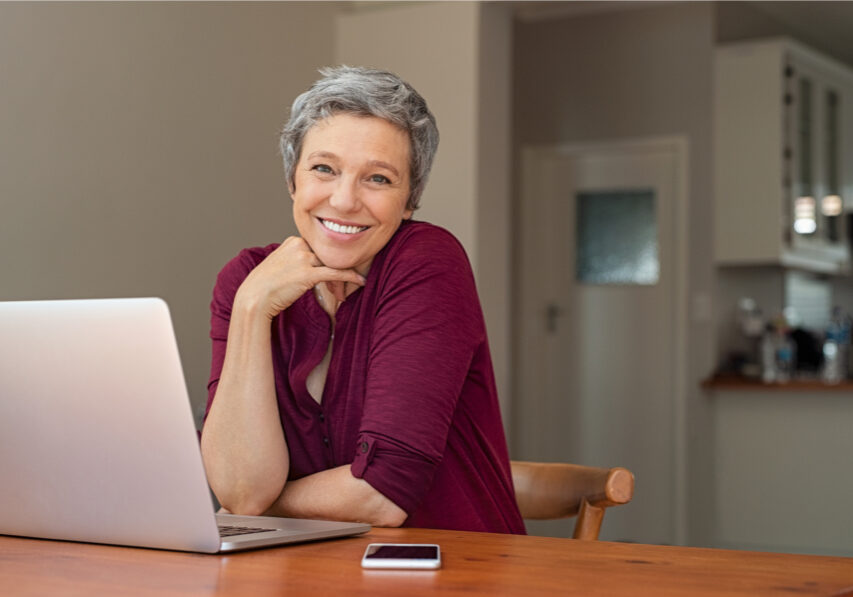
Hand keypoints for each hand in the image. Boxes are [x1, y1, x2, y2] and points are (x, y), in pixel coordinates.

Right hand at [235, 237, 364, 320]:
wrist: (254, 298)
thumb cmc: (266, 285)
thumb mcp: (282, 264)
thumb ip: (298, 259)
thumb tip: (314, 265)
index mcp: (294, 240)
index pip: (321, 247)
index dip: (329, 261)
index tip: (334, 273)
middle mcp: (299, 245)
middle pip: (328, 254)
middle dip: (338, 268)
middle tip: (344, 284)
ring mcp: (303, 258)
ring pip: (333, 263)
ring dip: (343, 276)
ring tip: (349, 286)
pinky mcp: (308, 273)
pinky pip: (336, 273)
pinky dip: (350, 277)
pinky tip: (360, 281)